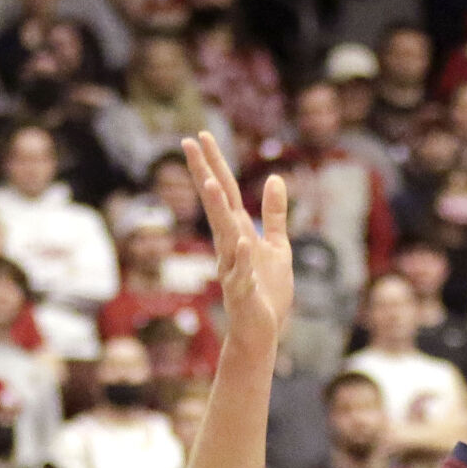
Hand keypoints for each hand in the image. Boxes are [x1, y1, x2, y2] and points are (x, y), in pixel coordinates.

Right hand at [183, 131, 292, 356]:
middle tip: (189, 143)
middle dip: (204, 174)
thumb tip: (274, 177)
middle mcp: (230, 246)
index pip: (225, 193)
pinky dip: (240, 259)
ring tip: (209, 184)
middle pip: (216, 205)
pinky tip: (241, 242)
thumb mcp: (277, 247)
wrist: (261, 332)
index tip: (201, 135)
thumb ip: (274, 214)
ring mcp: (232, 269)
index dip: (214, 164)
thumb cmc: (266, 291)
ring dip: (217, 211)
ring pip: (224, 236)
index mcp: (239, 233)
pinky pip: (241, 273)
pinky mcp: (242, 293)